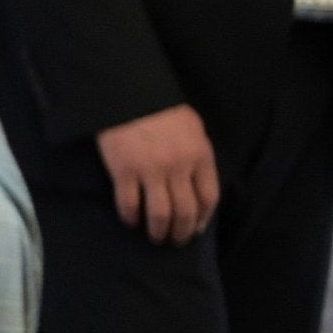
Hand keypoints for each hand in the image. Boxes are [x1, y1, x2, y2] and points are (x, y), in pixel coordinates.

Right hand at [96, 105, 218, 243]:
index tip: (196, 229)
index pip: (208, 198)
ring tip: (154, 237)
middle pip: (185, 212)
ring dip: (158, 231)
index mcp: (199, 155)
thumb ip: (197, 154)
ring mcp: (150, 170)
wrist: (127, 92)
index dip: (203, 219)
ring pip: (160, 214)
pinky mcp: (124, 171)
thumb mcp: (192, 127)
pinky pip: (129, 204)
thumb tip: (196, 182)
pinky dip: (130, 217)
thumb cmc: (160, 108)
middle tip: (175, 240)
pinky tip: (131, 220)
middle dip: (181, 232)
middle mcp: (178, 166)